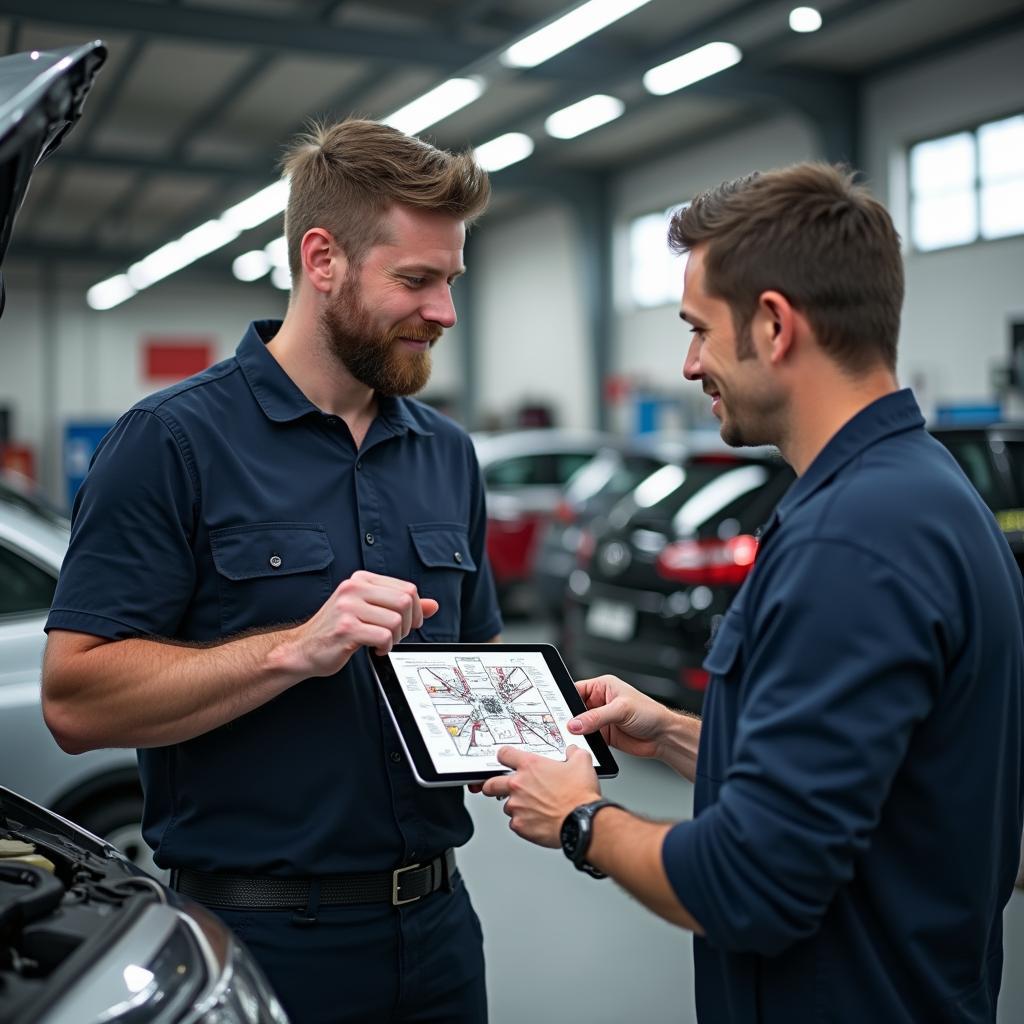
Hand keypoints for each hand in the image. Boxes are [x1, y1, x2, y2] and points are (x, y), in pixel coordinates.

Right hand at [287, 570, 438, 676]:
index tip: (409, 624)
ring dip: (396, 638)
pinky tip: (375, 649)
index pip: (407, 588)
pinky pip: (383, 636)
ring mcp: (348, 607)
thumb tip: (433, 605)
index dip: (416, 610)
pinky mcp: (346, 628)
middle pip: (405, 601)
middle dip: (409, 624)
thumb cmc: (336, 629)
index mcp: (361, 579)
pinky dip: (385, 647)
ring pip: (396, 620)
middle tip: (397, 635)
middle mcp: (354, 588)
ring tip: (382, 642)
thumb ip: (400, 606)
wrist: (303, 648)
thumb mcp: (370, 610)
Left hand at [480, 745, 600, 847]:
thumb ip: (573, 752)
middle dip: (493, 785)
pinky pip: (515, 823)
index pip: (504, 754)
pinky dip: (523, 822)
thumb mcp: (581, 762)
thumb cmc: (579, 795)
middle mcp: (518, 785)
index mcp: (530, 766)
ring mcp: (517, 806)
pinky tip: (536, 820)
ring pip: (506, 805)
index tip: (506, 759)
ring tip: (531, 807)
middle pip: (491, 783)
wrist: (582, 822)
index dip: (505, 756)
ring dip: (515, 805)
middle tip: (499, 787)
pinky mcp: (520, 825)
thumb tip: (573, 751)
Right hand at [567, 675, 669, 759]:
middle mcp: (600, 702)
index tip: (556, 709)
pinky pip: (587, 738)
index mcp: (603, 687)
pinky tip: (582, 744)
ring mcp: (601, 720)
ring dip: (576, 731)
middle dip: (569, 717)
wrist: (663, 737)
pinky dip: (583, 742)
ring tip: (572, 736)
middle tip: (562, 725)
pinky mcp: (603, 736)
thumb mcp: (621, 710)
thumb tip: (576, 723)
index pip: (576, 690)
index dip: (565, 699)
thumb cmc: (650, 713)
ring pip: (579, 725)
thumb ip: (597, 717)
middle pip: (575, 708)